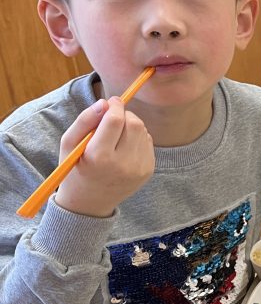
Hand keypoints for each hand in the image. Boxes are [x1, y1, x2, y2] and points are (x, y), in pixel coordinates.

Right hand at [54, 97, 154, 217]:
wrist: (89, 202)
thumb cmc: (75, 168)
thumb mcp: (69, 143)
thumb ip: (85, 120)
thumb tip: (105, 102)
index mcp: (99, 157)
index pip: (115, 120)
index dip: (115, 106)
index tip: (112, 101)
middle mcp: (123, 164)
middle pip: (134, 123)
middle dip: (124, 115)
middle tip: (112, 118)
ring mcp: (138, 169)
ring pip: (143, 131)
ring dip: (131, 125)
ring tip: (116, 135)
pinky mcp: (148, 171)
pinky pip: (147, 143)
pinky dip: (137, 138)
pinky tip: (124, 147)